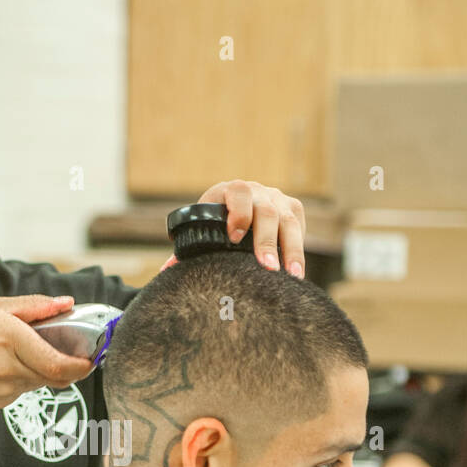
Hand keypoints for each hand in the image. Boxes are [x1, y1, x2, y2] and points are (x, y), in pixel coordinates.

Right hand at [0, 294, 93, 408]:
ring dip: (40, 368)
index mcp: (9, 337)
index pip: (59, 363)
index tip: (91, 359)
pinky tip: (0, 364)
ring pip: (39, 382)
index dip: (81, 365)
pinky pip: (22, 389)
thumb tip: (67, 303)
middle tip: (63, 348)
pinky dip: (22, 376)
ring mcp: (3, 390)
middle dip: (65, 364)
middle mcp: (8, 368)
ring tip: (17, 351)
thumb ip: (34, 307)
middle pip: (55, 375)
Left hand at [159, 179, 305, 275]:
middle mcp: (257, 191)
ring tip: (291, 275)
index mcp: (230, 191)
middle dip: (266, 240)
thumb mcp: (202, 230)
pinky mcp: (292, 209)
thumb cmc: (215, 224)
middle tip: (267, 268)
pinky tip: (297, 272)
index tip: (234, 238)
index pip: (237, 193)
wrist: (238, 209)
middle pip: (267, 211)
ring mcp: (277, 198)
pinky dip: (298, 250)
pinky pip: (299, 226)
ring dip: (290, 249)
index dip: (238, 213)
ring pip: (288, 220)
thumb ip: (187, 250)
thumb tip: (167, 271)